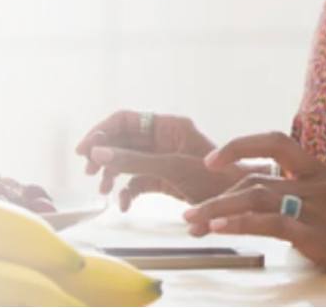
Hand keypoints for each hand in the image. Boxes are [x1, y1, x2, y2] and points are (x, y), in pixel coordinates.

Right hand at [74, 110, 244, 210]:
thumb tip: (96, 151)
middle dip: (105, 155)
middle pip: (123, 140)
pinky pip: (138, 181)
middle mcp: (165, 139)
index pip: (125, 119)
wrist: (241, 206)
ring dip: (113, 174)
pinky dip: (128, 192)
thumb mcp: (170, 167)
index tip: (84, 150)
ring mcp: (165, 160)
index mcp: (169, 125)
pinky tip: (124, 205)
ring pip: (128, 162)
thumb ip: (132, 160)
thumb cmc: (214, 180)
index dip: (101, 131)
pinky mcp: (166, 181)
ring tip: (105, 189)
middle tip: (90, 172)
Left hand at [182, 131, 325, 302]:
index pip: (275, 142)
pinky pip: (271, 223)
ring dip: (218, 209)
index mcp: (320, 169)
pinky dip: (241, 223)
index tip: (211, 161)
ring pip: (256, 197)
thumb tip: (248, 193)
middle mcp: (318, 182)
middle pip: (256, 178)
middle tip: (190, 214)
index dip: (240, 145)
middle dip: (218, 196)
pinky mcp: (315, 234)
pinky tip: (220, 228)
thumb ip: (294, 193)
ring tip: (193, 221)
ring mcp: (317, 207)